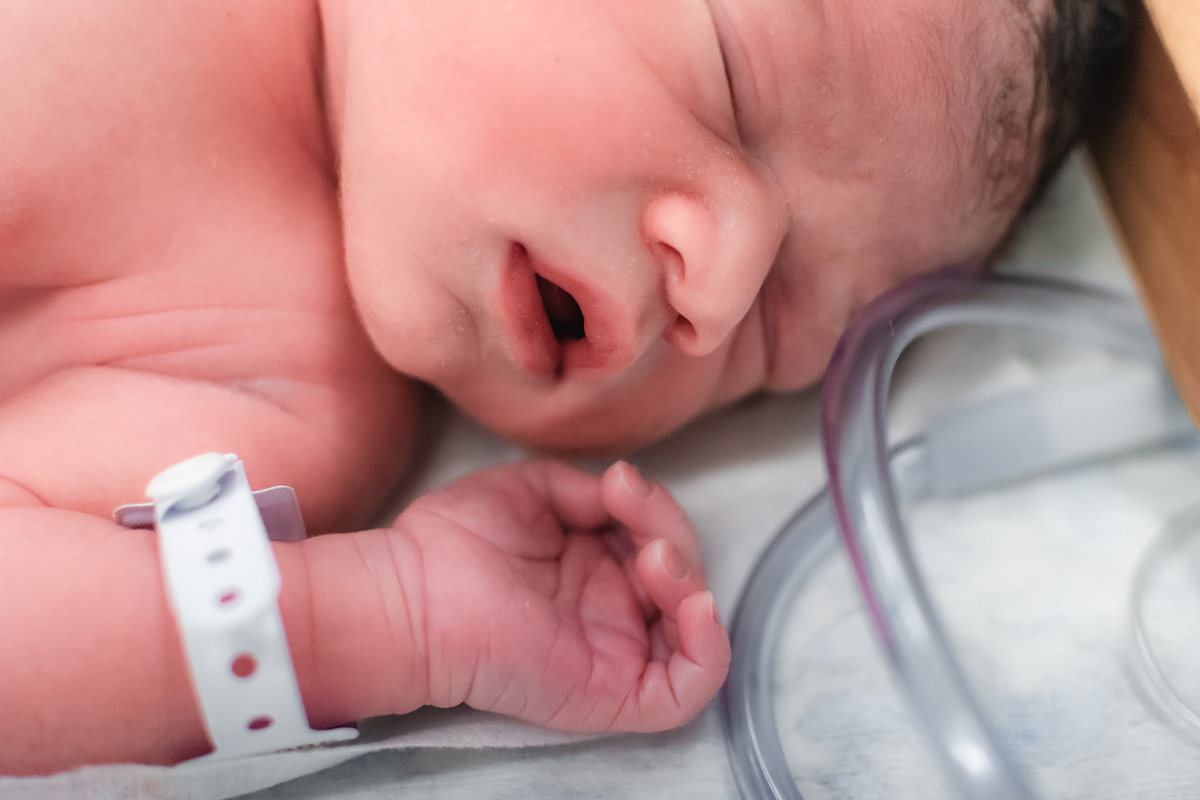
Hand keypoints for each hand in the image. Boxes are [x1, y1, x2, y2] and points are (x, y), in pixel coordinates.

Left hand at [392, 459, 729, 732]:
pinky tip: (692, 605)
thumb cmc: (454, 541)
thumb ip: (588, 488)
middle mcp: (610, 611)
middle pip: (682, 578)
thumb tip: (627, 489)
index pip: (657, 540)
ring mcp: (614, 653)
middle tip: (634, 512)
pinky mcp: (612, 692)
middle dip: (674, 535)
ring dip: (692, 583)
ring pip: (692, 629)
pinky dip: (709, 647)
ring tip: (655, 558)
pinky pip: (687, 688)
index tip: (619, 483)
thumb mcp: (532, 487)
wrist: (414, 592)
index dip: (656, 509)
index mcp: (593, 568)